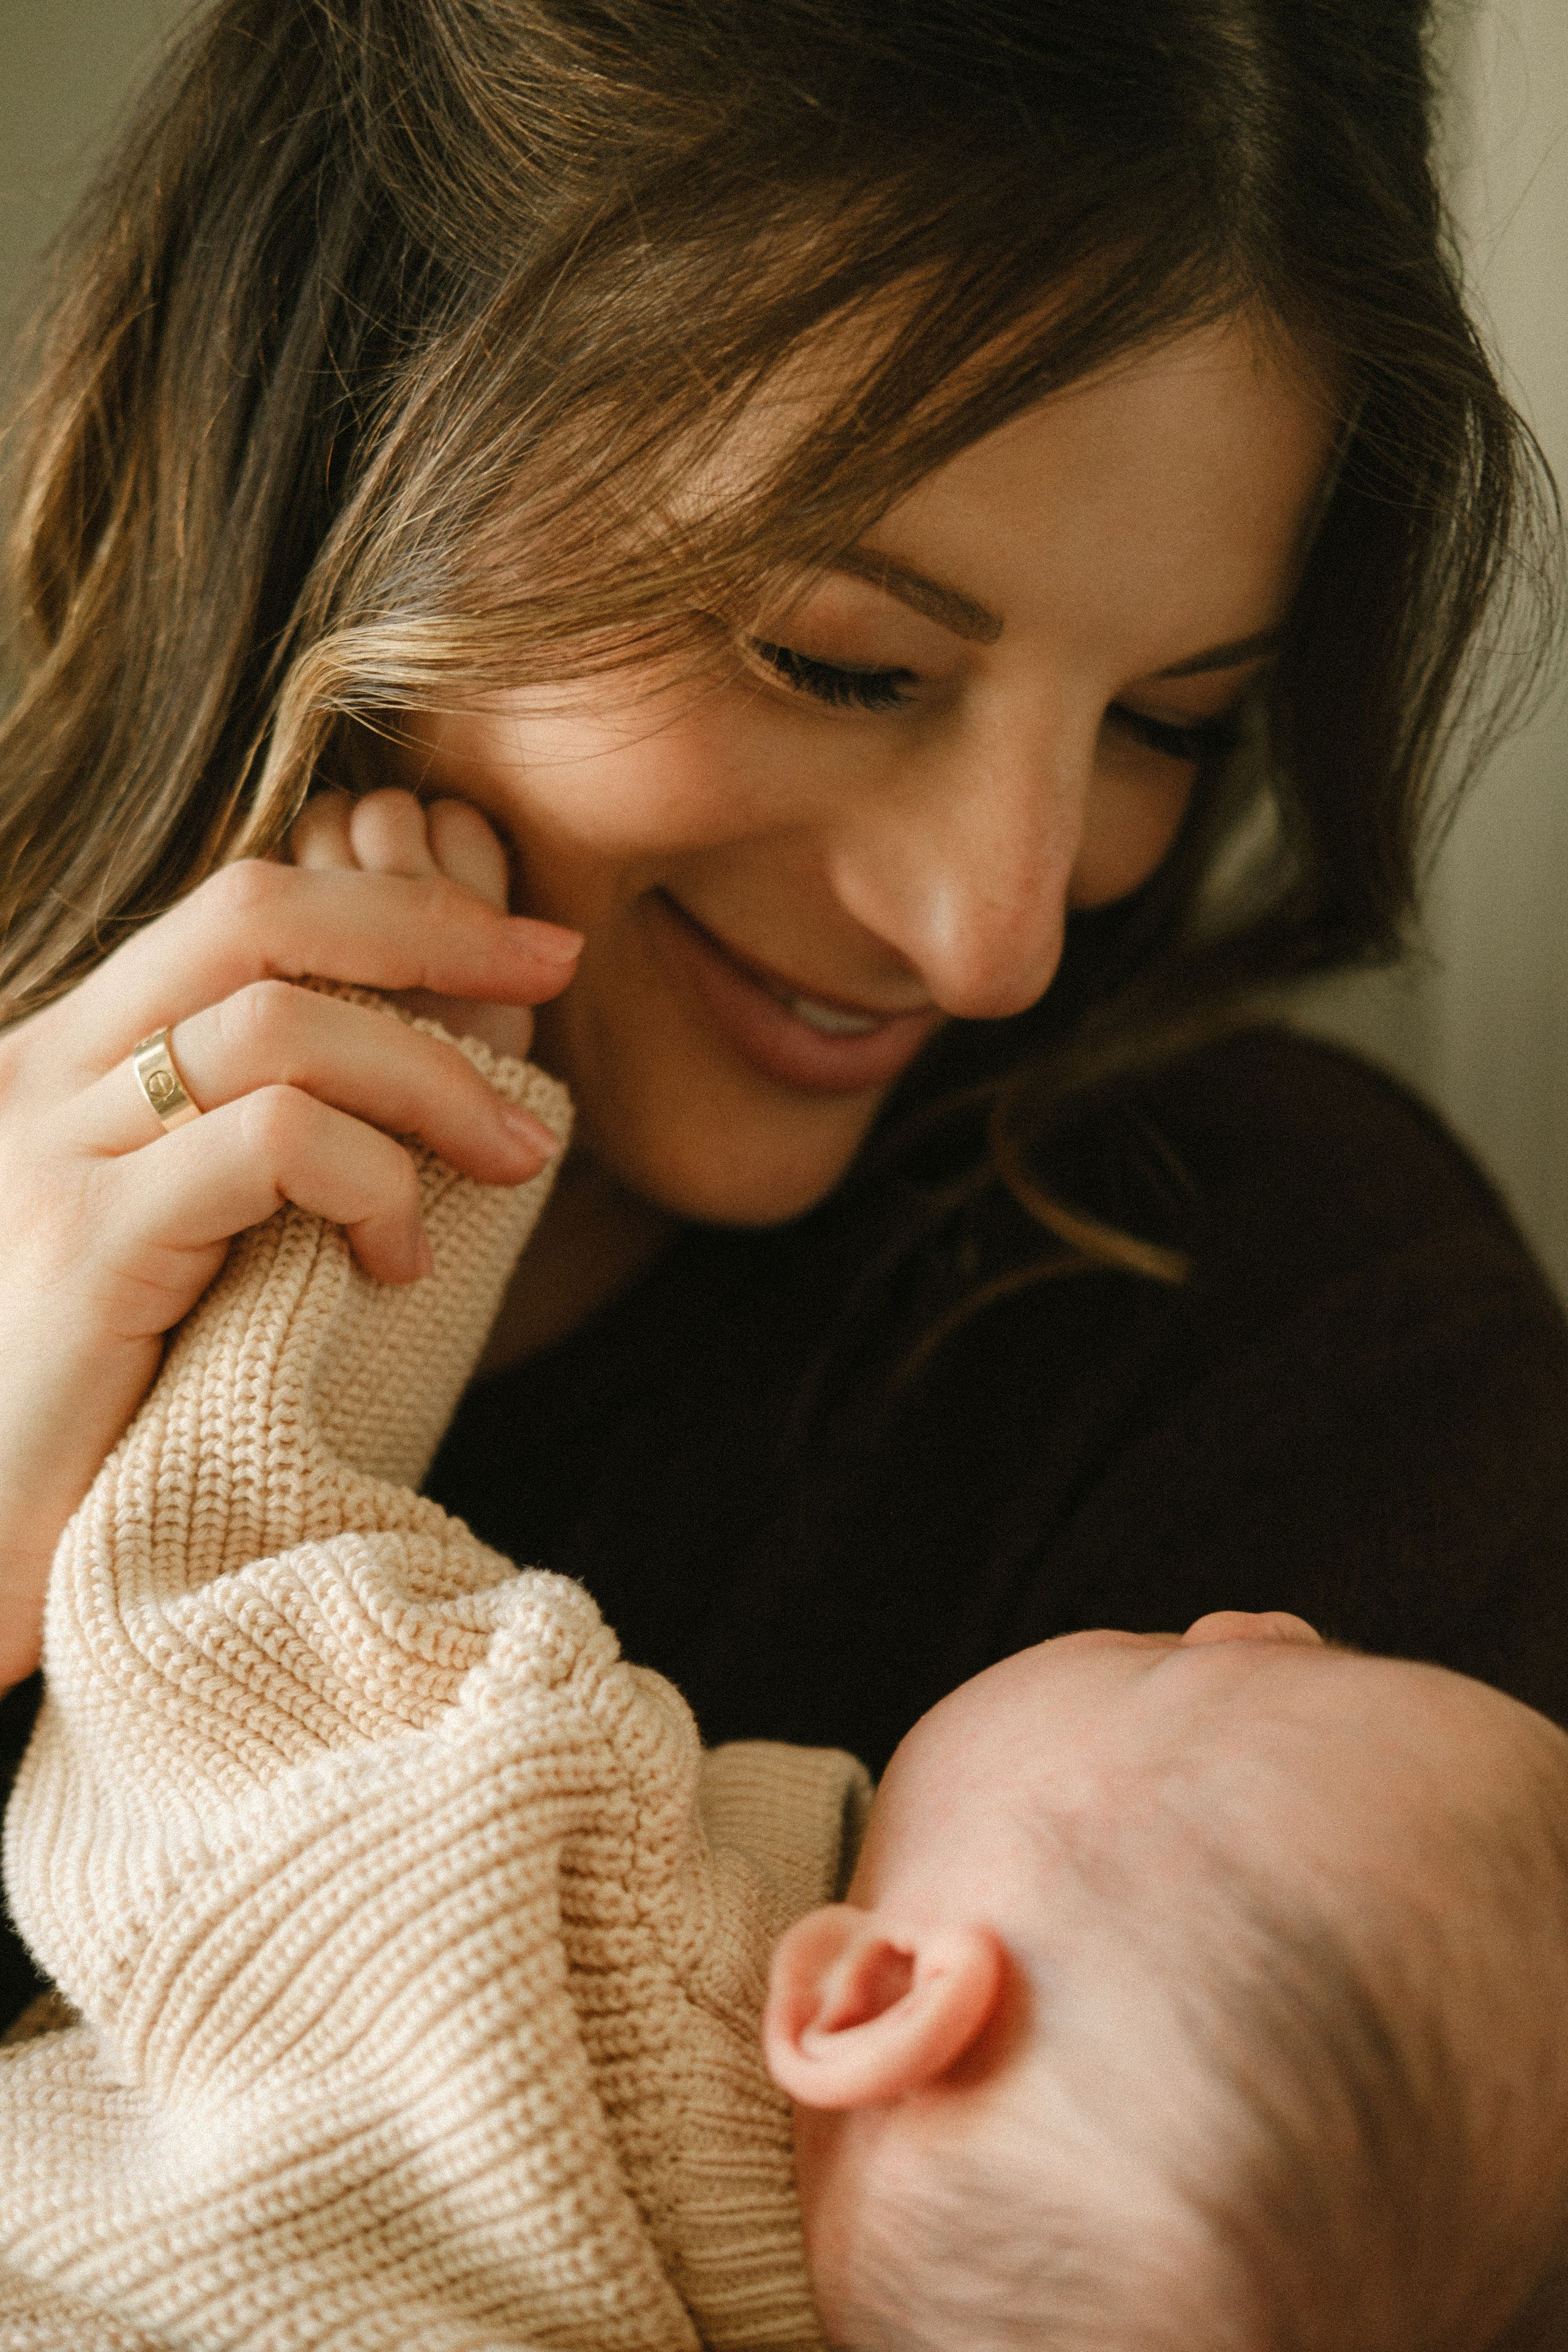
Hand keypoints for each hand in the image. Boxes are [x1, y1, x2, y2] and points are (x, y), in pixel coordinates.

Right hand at [0, 797, 578, 1690]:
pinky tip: (401, 1262)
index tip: (521, 943)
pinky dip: (372, 1183)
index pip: (241, 911)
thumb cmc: (102, 1402)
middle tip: (553, 967)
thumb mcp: (181, 1234)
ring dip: (431, 1079)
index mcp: (69, 1053)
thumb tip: (427, 1084)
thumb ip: (254, 1141)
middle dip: (433, 930)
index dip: (395, 907)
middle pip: (258, 917)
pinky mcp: (83, 1244)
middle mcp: (42, 1071)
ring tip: (511, 1156)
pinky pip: (270, 1146)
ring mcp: (52, 1150)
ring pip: (282, 1027)